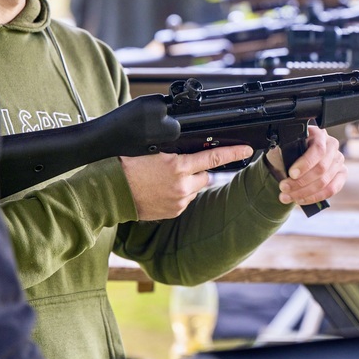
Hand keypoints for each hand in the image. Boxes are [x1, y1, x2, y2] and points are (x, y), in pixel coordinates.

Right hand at [120, 145, 252, 220]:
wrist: (111, 192)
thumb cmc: (127, 166)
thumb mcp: (152, 150)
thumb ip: (174, 150)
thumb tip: (189, 147)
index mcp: (178, 166)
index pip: (214, 157)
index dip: (233, 153)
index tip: (247, 149)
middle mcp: (182, 186)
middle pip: (206, 175)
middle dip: (200, 170)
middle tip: (183, 166)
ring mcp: (178, 201)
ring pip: (195, 188)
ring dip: (188, 183)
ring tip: (165, 179)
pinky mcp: (173, 212)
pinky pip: (184, 200)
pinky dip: (179, 194)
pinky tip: (163, 189)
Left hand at [266, 126, 346, 207]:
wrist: (292, 162)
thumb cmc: (288, 152)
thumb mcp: (283, 146)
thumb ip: (284, 149)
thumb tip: (282, 155)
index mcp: (318, 134)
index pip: (318, 150)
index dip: (305, 164)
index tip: (291, 174)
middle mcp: (332, 146)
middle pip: (321, 168)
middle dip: (300, 182)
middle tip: (283, 188)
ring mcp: (338, 161)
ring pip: (324, 182)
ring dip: (303, 192)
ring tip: (287, 196)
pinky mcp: (341, 175)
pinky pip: (331, 190)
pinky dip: (314, 197)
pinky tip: (300, 199)